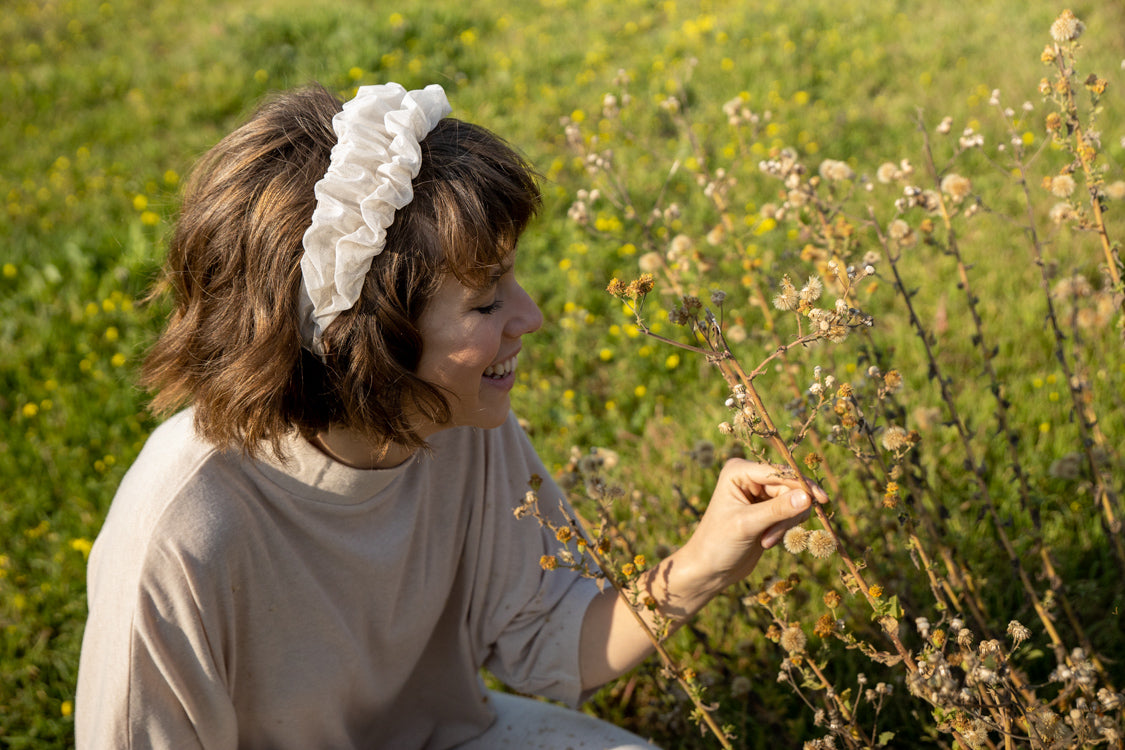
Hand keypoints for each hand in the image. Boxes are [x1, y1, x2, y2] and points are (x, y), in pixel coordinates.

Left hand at [681, 458, 827, 589]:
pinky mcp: (769, 511)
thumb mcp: (747, 525)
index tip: (821, 499)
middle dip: (787, 514)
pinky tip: (768, 542)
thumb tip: (808, 498)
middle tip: (772, 537)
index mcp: (739, 471)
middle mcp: (751, 478)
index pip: (778, 472)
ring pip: (795, 502)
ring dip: (786, 524)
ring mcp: (761, 494)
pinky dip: (785, 530)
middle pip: (790, 487)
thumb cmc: (718, 543)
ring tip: (767, 541)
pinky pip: (792, 514)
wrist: (710, 569)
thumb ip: (778, 510)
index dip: (801, 484)